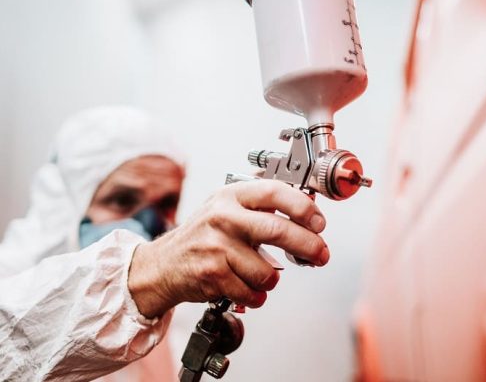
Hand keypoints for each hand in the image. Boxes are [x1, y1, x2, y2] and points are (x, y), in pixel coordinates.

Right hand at [128, 179, 327, 317]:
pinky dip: (256, 295)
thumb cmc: (202, 234)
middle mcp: (223, 216)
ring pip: (267, 270)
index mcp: (231, 195)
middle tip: (320, 254)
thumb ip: (260, 203)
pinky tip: (246, 287)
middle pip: (277, 230)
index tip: (319, 221)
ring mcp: (216, 246)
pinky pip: (252, 292)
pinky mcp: (212, 275)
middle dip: (307, 245)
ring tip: (261, 274)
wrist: (162, 264)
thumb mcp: (227, 205)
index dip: (302, 206)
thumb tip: (306, 205)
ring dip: (272, 278)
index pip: (274, 192)